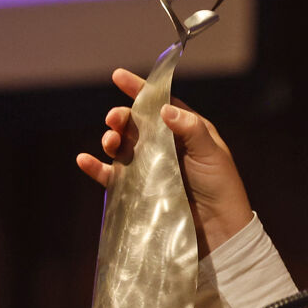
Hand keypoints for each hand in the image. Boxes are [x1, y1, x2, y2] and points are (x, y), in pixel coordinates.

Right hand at [75, 68, 254, 251]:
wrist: (220, 231)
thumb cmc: (222, 188)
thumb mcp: (212, 154)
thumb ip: (190, 129)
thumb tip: (164, 108)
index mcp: (184, 131)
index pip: (159, 105)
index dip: (139, 90)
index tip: (118, 76)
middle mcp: (164, 146)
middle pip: (135, 124)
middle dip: (121, 117)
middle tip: (114, 120)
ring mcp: (150, 168)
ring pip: (121, 147)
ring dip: (110, 139)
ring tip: (110, 142)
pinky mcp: (138, 190)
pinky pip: (112, 176)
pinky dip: (96, 167)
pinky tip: (85, 160)